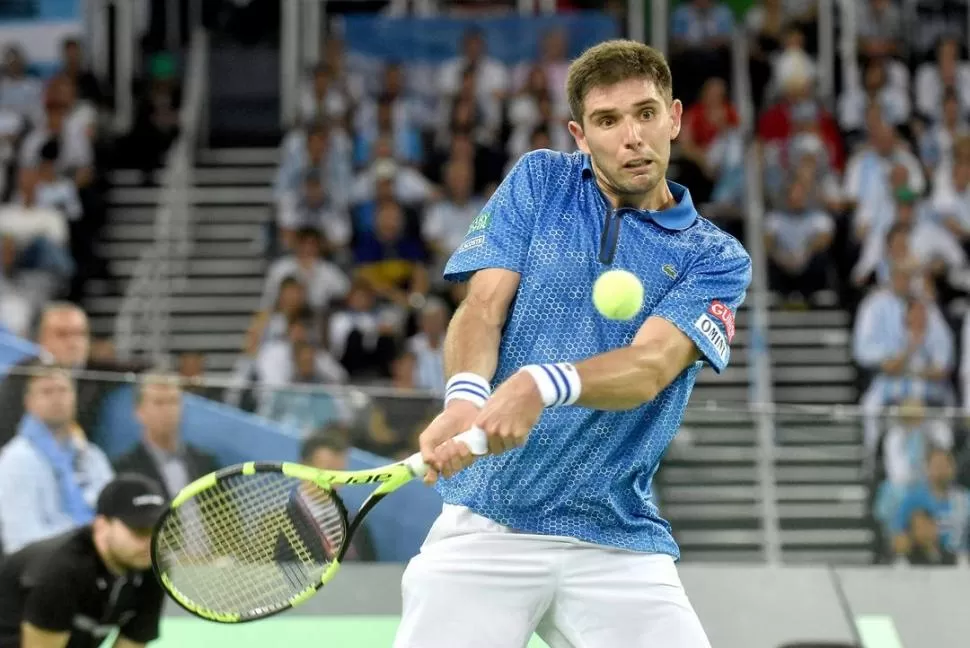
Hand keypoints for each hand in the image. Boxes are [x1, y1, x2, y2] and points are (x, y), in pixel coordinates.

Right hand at [418, 400, 478, 484]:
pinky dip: (463, 452)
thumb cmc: (443, 424)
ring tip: (453, 441)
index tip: (431, 475)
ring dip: (453, 455)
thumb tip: (429, 464)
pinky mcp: (474, 455)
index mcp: (435, 460)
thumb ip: (425, 451)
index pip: (431, 477)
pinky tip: (462, 442)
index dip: (430, 479)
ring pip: (457, 468)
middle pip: (446, 474)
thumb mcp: (428, 436)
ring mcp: (462, 460)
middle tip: (443, 447)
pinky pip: (468, 461)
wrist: (460, 412)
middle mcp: (448, 463)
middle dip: (443, 461)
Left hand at [429, 373, 543, 479]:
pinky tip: (522, 425)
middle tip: (507, 432)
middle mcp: (491, 430)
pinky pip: (519, 443)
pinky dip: (521, 438)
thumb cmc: (508, 393)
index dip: (487, 444)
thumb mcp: (489, 405)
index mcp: (481, 423)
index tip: (492, 442)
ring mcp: (505, 433)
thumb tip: (484, 435)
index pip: (480, 445)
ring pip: (507, 447)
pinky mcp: (519, 435)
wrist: (528, 387)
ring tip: (515, 426)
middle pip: (494, 449)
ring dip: (511, 441)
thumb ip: (485, 421)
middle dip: (500, 443)